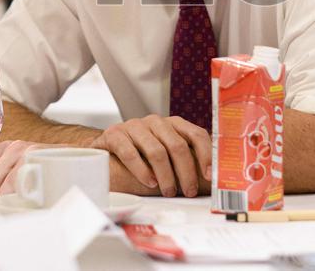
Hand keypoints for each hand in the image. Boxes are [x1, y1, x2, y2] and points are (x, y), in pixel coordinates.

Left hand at [0, 140, 58, 202]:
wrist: (86, 158)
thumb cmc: (52, 167)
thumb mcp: (22, 166)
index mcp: (3, 148)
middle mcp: (12, 147)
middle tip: (16, 194)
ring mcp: (25, 153)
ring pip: (2, 190)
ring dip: (14, 198)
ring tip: (33, 188)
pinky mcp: (37, 159)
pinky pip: (18, 189)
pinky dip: (25, 197)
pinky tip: (39, 188)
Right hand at [90, 115, 210, 196]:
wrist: (105, 150)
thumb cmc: (140, 156)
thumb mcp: (165, 155)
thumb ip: (183, 161)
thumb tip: (209, 181)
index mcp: (172, 125)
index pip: (195, 134)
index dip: (206, 154)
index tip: (209, 175)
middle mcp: (155, 122)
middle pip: (177, 145)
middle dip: (186, 172)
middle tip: (188, 191)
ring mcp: (133, 126)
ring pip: (156, 151)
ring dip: (165, 175)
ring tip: (168, 192)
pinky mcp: (114, 134)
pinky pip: (130, 152)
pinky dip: (141, 170)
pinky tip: (149, 182)